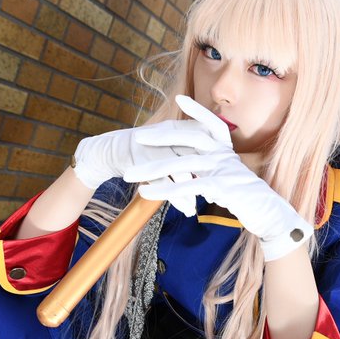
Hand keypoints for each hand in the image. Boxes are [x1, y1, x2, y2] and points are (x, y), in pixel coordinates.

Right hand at [72, 113, 220, 214]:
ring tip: (202, 204)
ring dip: (193, 190)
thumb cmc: (146, 149)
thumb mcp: (168, 142)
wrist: (112, 150)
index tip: (227, 177)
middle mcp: (168, 136)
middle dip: (209, 176)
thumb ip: (190, 147)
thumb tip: (215, 158)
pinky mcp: (141, 162)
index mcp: (176, 129)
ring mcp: (154, 149)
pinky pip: (163, 182)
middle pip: (195, 156)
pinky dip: (176, 197)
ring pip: (180, 171)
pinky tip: (187, 209)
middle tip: (221, 193)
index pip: (203, 141)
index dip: (217, 159)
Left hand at [128, 96, 312, 260]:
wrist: (270, 215)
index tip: (180, 97)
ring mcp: (223, 169)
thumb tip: (203, 179)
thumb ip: (216, 173)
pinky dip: (163, 190)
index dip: (197, 110)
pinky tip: (145, 193)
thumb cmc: (249, 200)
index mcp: (227, 150)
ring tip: (129, 174)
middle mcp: (224, 155)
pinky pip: (186, 186)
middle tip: (137, 137)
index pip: (212, 123)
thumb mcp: (232, 180)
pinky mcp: (220, 187)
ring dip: (151, 169)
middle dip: (161, 136)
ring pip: (181, 164)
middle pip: (188, 137)